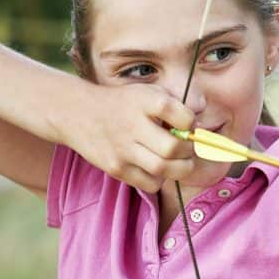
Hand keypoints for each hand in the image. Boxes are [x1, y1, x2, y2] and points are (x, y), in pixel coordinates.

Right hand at [60, 81, 195, 191]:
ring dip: (179, 168)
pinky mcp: (116, 168)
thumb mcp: (148, 94)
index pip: (182, 117)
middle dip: (188, 151)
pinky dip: (160, 179)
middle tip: (186, 148)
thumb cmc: (124, 104)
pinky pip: (150, 184)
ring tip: (177, 160)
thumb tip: (199, 129)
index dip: (191, 124)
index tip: (187, 125)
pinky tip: (156, 167)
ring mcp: (122, 149)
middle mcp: (133, 125)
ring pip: (164, 169)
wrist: (79, 114)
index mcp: (145, 101)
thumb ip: (175, 107)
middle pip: (173, 149)